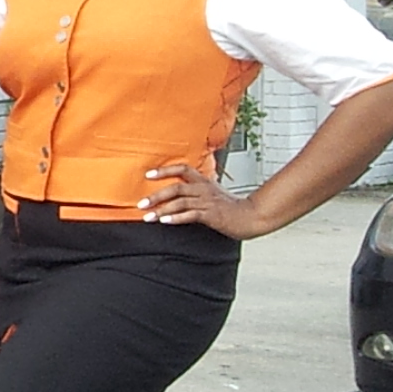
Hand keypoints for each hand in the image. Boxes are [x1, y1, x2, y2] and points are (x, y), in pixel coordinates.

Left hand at [141, 159, 268, 237]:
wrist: (251, 216)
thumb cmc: (231, 206)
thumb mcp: (212, 193)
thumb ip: (196, 191)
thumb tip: (175, 193)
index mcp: (203, 182)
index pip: (182, 169)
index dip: (164, 170)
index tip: (148, 175)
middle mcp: (204, 189)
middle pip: (176, 188)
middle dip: (156, 196)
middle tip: (141, 204)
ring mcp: (207, 202)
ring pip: (180, 202)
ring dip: (162, 210)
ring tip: (148, 217)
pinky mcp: (211, 215)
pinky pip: (191, 215)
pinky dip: (177, 218)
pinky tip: (165, 222)